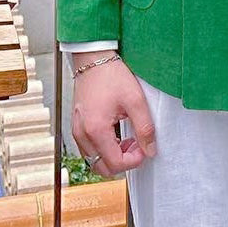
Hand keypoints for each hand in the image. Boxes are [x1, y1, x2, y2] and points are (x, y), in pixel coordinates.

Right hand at [71, 50, 156, 176]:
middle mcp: (82, 134)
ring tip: (128, 139)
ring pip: (94, 160)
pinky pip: (89, 148)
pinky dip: (103, 148)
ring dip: (112, 156)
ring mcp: (77, 130)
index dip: (134, 160)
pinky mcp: (77, 125)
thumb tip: (150, 149)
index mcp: (96, 130)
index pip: (115, 163)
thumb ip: (145, 128)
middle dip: (122, 161)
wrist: (93, 58)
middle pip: (101, 167)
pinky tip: (116, 134)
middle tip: (137, 145)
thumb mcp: (136, 100)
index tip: (144, 147)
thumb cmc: (112, 75)